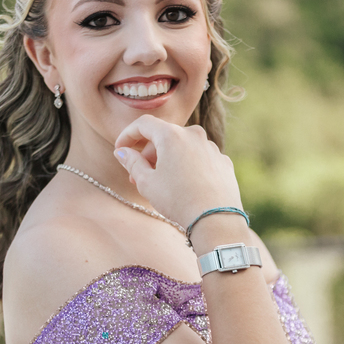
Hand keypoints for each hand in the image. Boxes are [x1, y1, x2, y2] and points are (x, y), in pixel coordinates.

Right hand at [113, 114, 242, 229]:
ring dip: (167, 159)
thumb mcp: (147, 182)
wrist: (216, 220)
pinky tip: (183, 185)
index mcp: (172, 135)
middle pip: (163, 135)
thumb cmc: (178, 200)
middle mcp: (194, 134)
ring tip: (160, 182)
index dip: (127, 135)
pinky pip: (199, 157)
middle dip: (147, 153)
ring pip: (182, 147)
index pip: (143, 124)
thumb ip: (131, 162)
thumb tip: (122, 152)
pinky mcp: (222, 161)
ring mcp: (211, 147)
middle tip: (137, 175)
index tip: (120, 149)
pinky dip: (187, 165)